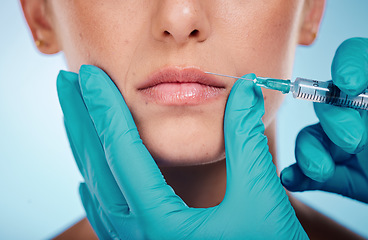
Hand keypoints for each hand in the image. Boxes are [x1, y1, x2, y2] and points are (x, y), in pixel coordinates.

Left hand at [57, 65, 306, 238]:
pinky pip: (105, 215)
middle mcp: (139, 237)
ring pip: (96, 188)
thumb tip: (246, 90)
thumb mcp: (260, 199)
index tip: (89, 75)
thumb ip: (247, 141)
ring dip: (84, 146)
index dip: (105, 106)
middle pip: (97, 165)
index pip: (122, 150)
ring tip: (76, 114)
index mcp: (160, 222)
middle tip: (67, 82)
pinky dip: (94, 186)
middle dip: (80, 118)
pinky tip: (88, 177)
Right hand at [281, 38, 367, 206]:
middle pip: (328, 100)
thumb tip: (361, 92)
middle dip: (334, 119)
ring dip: (310, 152)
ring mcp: (349, 143)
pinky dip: (300, 175)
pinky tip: (294, 180)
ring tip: (322, 169)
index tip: (350, 82)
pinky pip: (313, 172)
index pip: (358, 56)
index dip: (348, 63)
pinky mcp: (344, 173)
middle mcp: (362, 110)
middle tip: (355, 141)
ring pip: (313, 138)